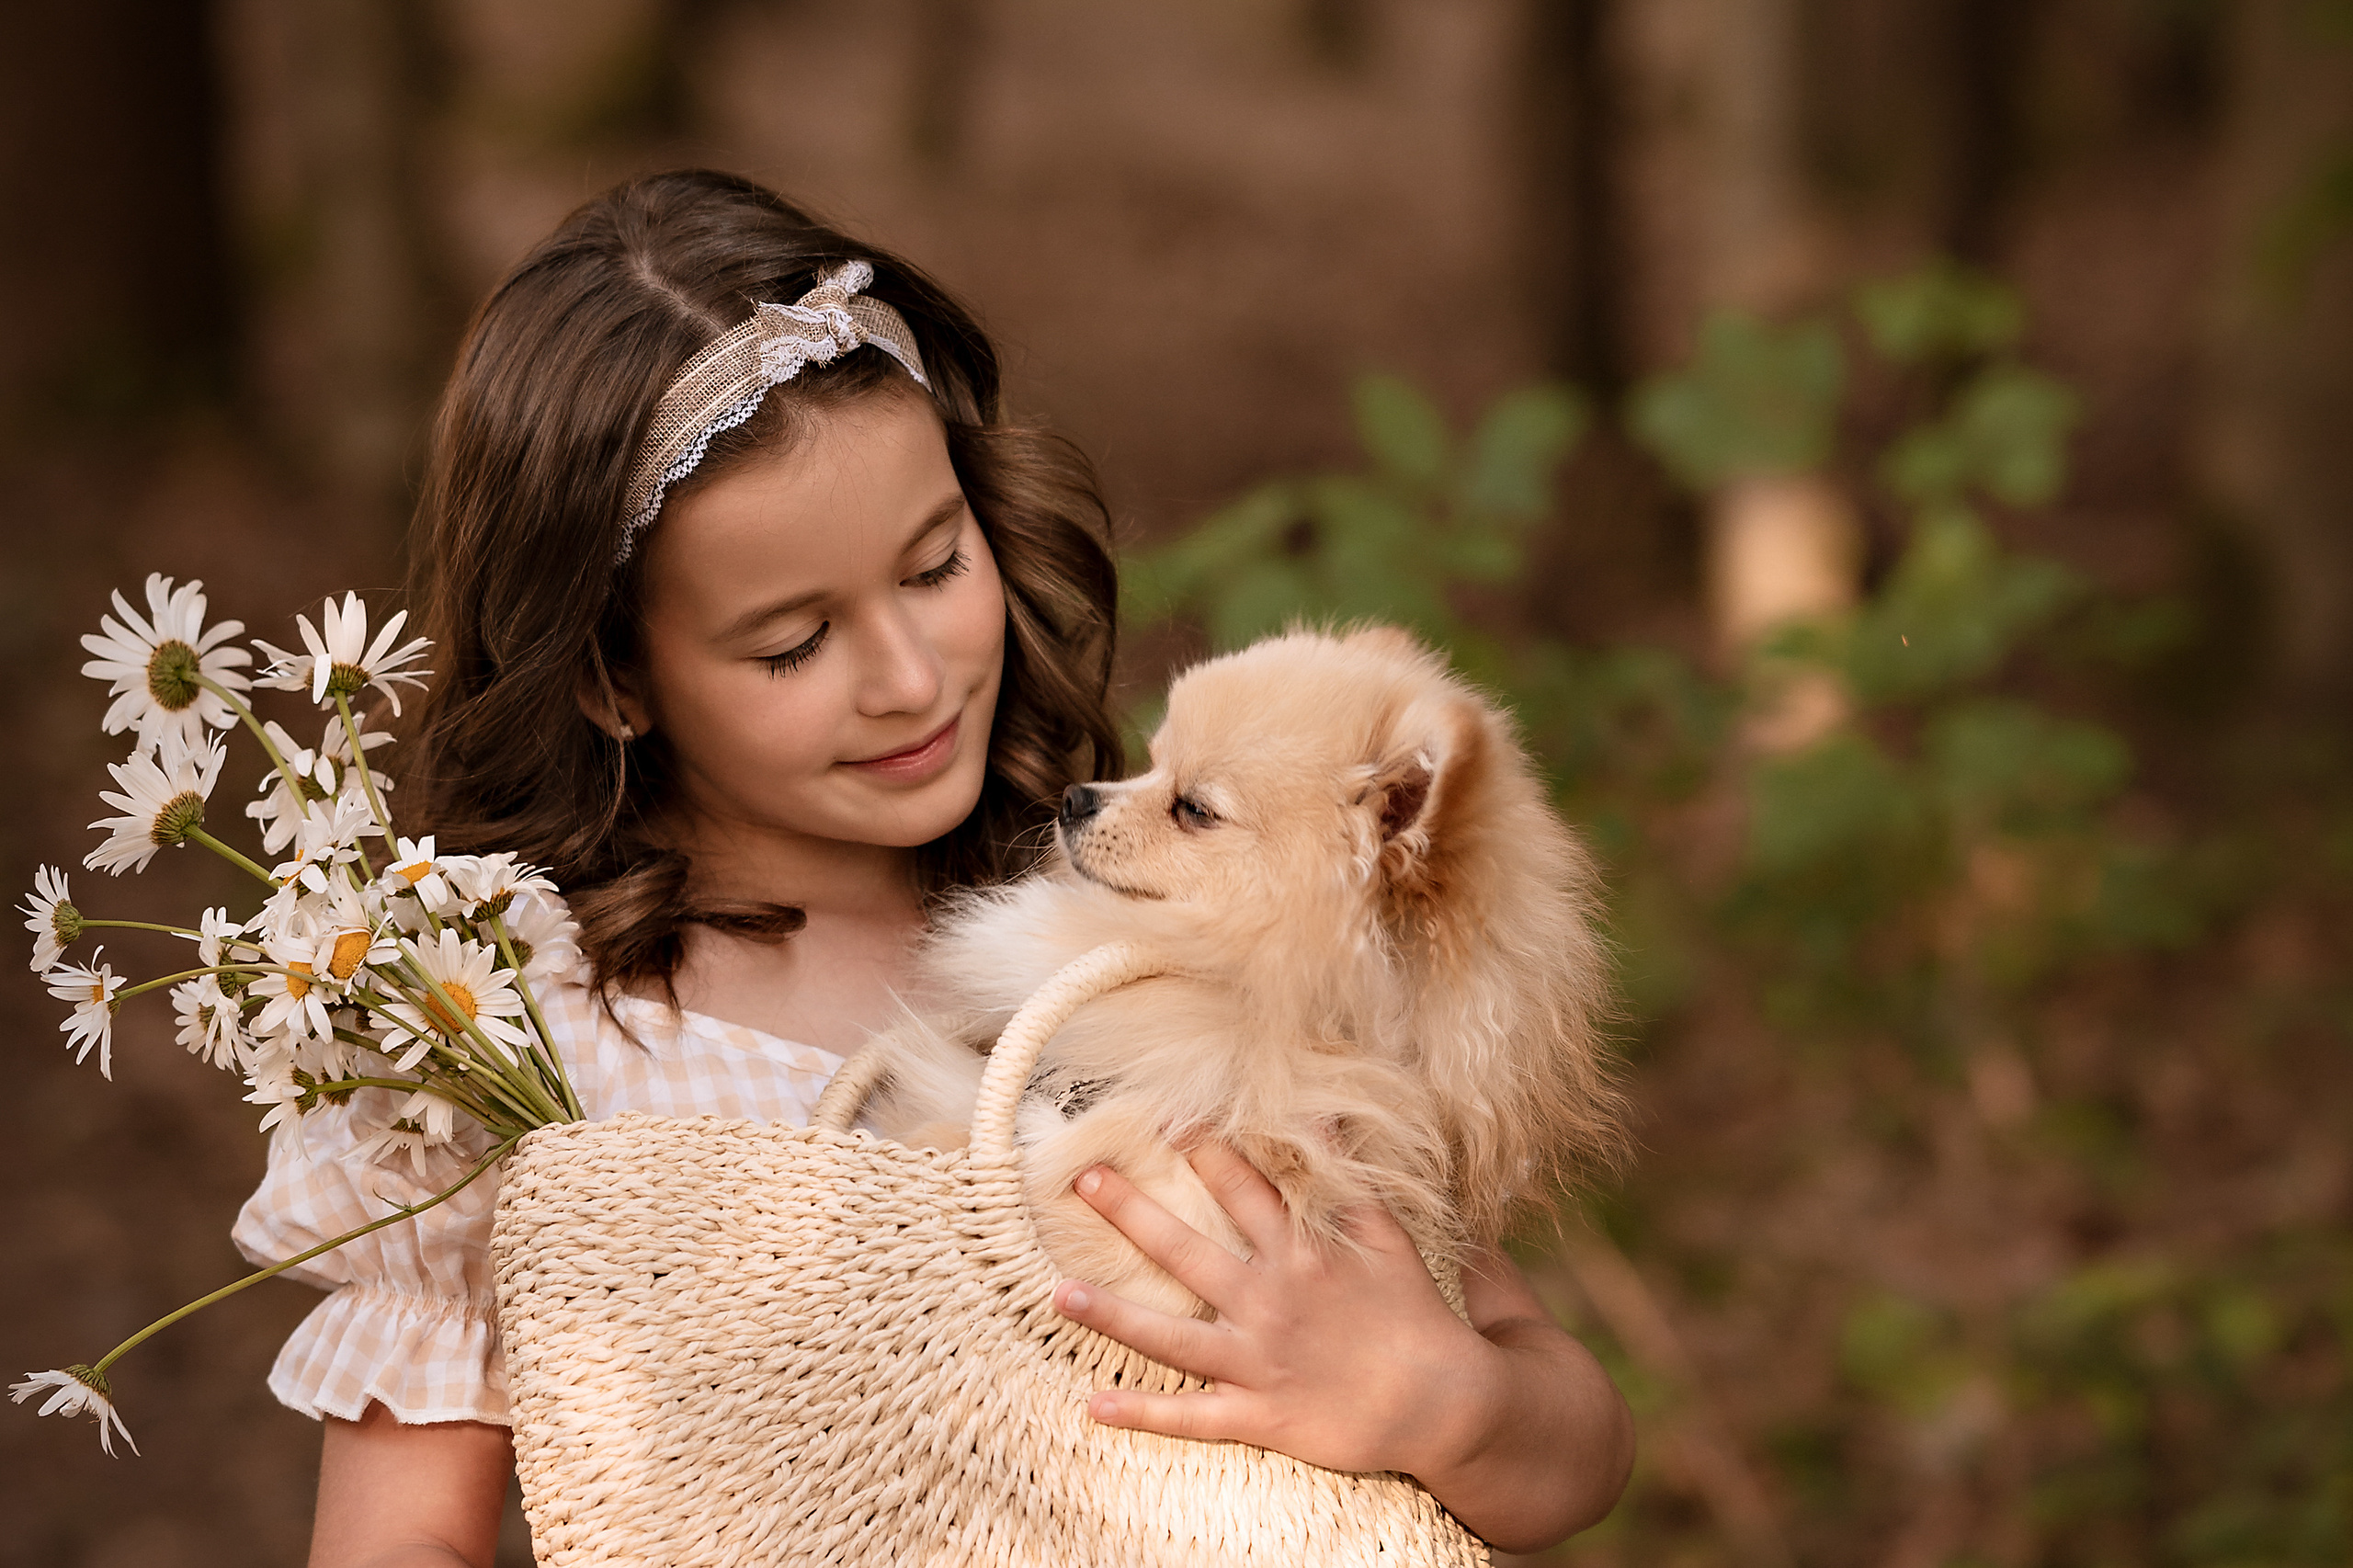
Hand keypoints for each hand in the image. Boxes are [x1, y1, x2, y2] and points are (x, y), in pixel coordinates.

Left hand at [1049, 1142, 1500, 1479]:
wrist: (1444, 1405)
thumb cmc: (1416, 1317)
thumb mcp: (1390, 1238)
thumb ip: (1352, 1184)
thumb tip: (1329, 1119)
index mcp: (1301, 1255)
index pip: (1244, 1190)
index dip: (1203, 1152)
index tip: (1159, 1118)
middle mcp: (1269, 1302)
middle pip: (1188, 1250)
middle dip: (1132, 1213)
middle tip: (1082, 1178)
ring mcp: (1258, 1361)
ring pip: (1173, 1336)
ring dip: (1113, 1316)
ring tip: (1057, 1293)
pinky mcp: (1260, 1414)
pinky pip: (1193, 1416)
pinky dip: (1144, 1414)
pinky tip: (1093, 1405)